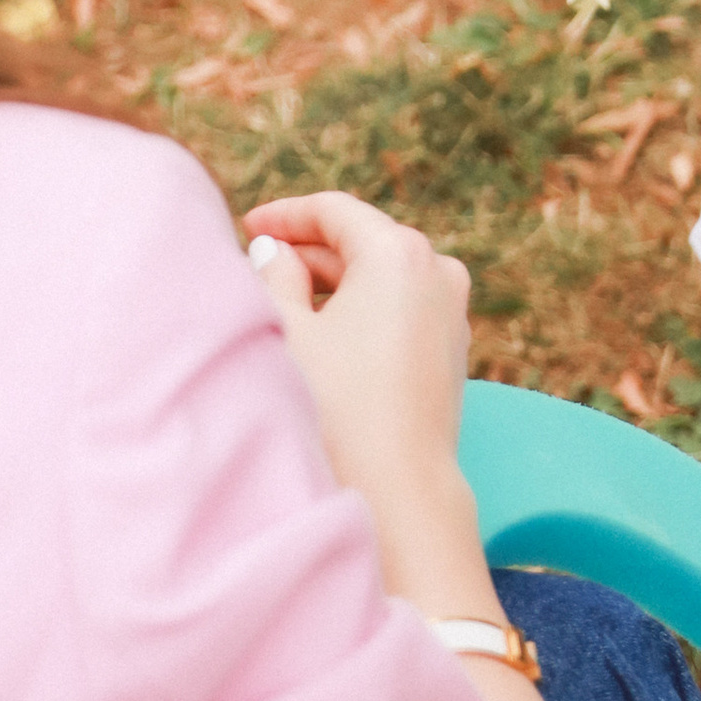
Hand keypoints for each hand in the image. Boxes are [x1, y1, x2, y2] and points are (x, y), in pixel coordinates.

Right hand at [243, 191, 479, 604]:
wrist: (399, 490)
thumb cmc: (336, 407)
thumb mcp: (289, 331)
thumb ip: (273, 275)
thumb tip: (274, 251)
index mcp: (400, 252)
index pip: (334, 211)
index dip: (285, 214)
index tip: (248, 226)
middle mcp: (439, 269)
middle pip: (361, 240)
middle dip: (307, 249)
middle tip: (257, 264)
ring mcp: (452, 309)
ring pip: (382, 275)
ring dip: (333, 280)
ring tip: (283, 299)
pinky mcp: (451, 347)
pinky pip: (400, 306)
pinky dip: (362, 307)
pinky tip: (324, 331)